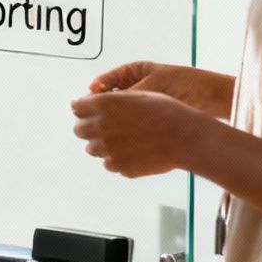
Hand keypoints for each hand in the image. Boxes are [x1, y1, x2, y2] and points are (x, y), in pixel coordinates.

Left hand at [70, 89, 208, 177]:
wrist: (184, 136)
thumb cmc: (165, 111)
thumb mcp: (136, 95)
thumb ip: (111, 100)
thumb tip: (93, 102)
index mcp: (104, 105)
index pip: (77, 108)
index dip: (84, 109)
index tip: (89, 112)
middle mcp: (101, 127)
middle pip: (80, 130)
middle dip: (89, 128)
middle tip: (106, 128)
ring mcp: (108, 149)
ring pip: (93, 149)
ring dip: (103, 144)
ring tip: (125, 140)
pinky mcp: (118, 166)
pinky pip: (109, 163)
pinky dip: (117, 159)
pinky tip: (134, 152)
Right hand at [89, 61, 232, 117]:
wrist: (212, 98)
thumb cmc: (185, 83)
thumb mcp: (153, 84)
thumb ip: (128, 91)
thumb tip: (102, 98)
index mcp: (133, 72)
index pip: (106, 81)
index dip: (97, 90)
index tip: (92, 97)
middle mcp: (134, 88)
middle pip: (108, 99)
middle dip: (102, 108)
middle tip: (96, 116)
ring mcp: (141, 105)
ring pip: (118, 114)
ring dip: (112, 121)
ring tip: (108, 127)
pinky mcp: (148, 121)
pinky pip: (130, 125)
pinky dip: (125, 130)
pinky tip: (122, 135)